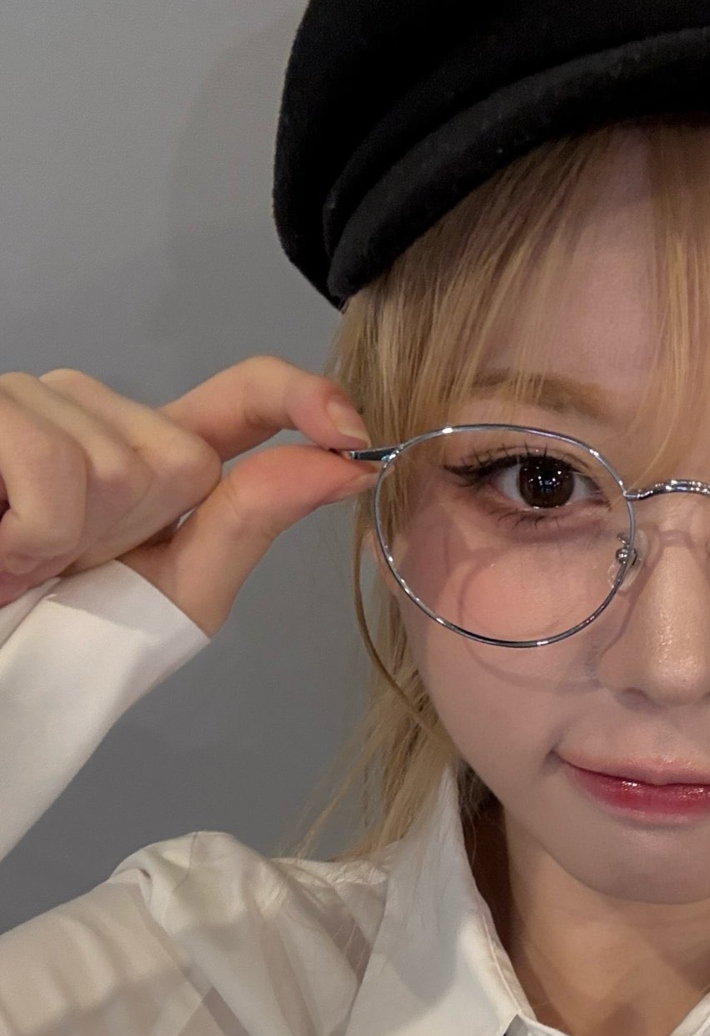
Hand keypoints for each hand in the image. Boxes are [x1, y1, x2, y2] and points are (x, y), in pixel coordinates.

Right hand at [0, 356, 380, 635]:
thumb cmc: (67, 641)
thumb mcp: (178, 589)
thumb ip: (253, 520)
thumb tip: (349, 465)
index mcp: (158, 452)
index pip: (248, 394)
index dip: (302, 397)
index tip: (350, 434)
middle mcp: (100, 412)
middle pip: (182, 457)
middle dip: (133, 531)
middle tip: (70, 565)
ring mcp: (34, 400)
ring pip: (116, 466)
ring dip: (70, 541)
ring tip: (21, 558)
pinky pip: (53, 470)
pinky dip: (33, 537)